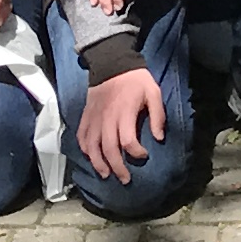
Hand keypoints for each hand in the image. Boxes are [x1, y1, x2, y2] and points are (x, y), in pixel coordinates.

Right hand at [76, 64, 167, 181]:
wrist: (111, 62)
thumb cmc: (136, 80)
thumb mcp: (153, 92)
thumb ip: (158, 115)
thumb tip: (159, 138)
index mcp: (124, 113)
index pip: (127, 141)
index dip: (136, 153)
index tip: (144, 155)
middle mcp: (107, 119)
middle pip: (108, 149)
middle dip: (117, 167)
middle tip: (125, 179)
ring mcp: (94, 118)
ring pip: (92, 147)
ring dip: (98, 164)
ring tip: (106, 175)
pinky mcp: (86, 116)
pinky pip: (82, 136)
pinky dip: (84, 149)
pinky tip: (91, 157)